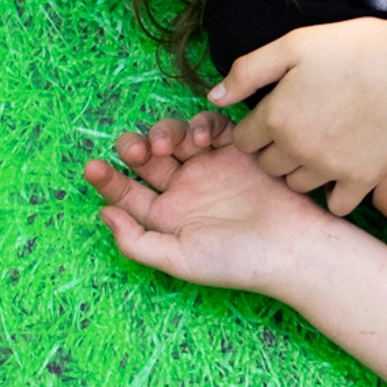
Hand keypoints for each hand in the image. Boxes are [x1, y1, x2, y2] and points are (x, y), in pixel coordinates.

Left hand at [85, 114, 341, 295]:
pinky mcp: (235, 149)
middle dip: (135, 146)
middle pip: (146, 156)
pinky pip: (210, 126)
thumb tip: (102, 214)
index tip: (94, 168)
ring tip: (173, 146)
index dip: (108, 179)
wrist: (292, 247)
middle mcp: (183, 189)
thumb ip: (137, 241)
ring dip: (165, 132)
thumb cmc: (237, 261)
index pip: (127, 192)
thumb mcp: (179, 259)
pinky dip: (202, 125)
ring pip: (173, 135)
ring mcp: (208, 166)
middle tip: (140, 152)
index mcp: (166, 216)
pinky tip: (203, 139)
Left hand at [208, 16, 386, 215]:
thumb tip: (213, 97)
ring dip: (301, 171)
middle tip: (298, 128)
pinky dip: (335, 194)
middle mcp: (295, 149)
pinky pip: (336, 205)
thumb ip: (247, 70)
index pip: (244, 140)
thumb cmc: (356, 47)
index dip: (256, 127)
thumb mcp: (293, 44)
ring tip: (321, 145)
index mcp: (275, 116)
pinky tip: (342, 172)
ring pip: (296, 186)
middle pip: (266, 166)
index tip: (275, 114)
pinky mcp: (361, 180)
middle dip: (274, 150)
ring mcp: (329, 168)